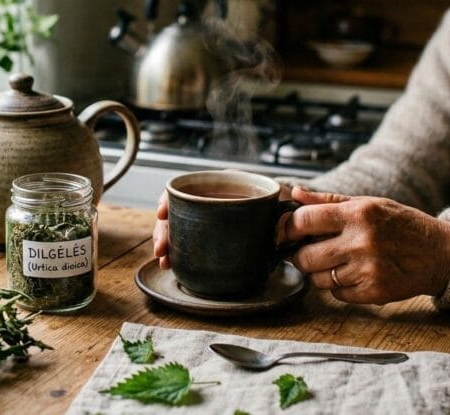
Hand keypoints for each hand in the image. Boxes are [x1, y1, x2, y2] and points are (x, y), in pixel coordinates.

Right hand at [153, 183, 294, 269]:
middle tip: (161, 249)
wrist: (287, 218)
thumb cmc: (282, 206)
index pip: (188, 186)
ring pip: (178, 227)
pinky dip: (177, 252)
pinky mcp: (207, 235)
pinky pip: (187, 241)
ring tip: (164, 261)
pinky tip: (172, 264)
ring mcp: (206, 217)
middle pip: (177, 210)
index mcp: (222, 184)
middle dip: (164, 230)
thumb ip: (281, 207)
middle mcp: (210, 199)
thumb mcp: (280, 202)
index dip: (170, 198)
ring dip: (167, 244)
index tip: (162, 213)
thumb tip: (285, 213)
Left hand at [284, 187, 449, 304]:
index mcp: (358, 214)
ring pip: (317, 279)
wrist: (441, 253)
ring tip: (335, 262)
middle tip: (308, 251)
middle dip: (300, 255)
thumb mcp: (369, 204)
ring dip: (319, 273)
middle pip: (305, 256)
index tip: (287, 232)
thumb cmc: (402, 225)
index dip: (288, 228)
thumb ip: (328, 200)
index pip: (304, 221)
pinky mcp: (374, 293)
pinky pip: (337, 294)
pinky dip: (338, 286)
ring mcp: (367, 270)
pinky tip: (353, 274)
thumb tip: (294, 194)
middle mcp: (361, 242)